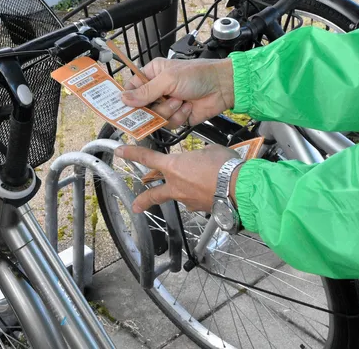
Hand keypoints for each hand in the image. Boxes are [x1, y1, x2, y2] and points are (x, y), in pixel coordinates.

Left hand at [115, 143, 240, 213]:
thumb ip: (200, 155)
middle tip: (136, 204)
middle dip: (144, 199)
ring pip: (178, 196)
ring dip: (181, 192)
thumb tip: (202, 158)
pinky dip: (199, 196)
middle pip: (154, 193)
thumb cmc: (224, 165)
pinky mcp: (200, 208)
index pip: (147, 158)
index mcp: (174, 166)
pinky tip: (208, 191)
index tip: (120, 152)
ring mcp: (188, 199)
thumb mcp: (209, 150)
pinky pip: (195, 201)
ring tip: (190, 187)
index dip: (132, 154)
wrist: (238, 187)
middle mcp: (176, 185)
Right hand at [121, 57, 233, 127]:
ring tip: (181, 100)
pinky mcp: (177, 116)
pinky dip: (179, 116)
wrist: (222, 87)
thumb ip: (146, 91)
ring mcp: (167, 104)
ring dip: (169, 110)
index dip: (128, 98)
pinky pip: (169, 124)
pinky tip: (188, 107)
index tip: (123, 107)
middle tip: (158, 105)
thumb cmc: (197, 75)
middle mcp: (158, 89)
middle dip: (152, 107)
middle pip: (141, 107)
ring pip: (155, 117)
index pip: (132, 88)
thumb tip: (124, 98)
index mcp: (152, 74)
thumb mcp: (168, 79)